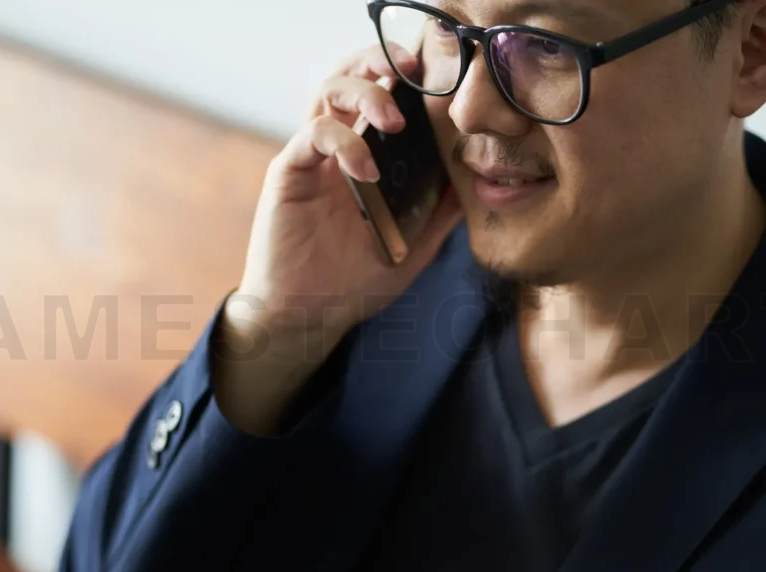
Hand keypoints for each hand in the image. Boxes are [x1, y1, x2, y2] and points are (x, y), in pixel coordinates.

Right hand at [232, 42, 462, 352]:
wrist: (307, 317)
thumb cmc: (351, 283)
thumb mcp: (411, 248)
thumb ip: (440, 214)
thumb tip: (475, 181)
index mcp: (362, 157)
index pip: (378, 95)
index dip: (403, 75)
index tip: (438, 75)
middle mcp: (334, 149)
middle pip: (350, 76)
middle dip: (380, 60)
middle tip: (413, 69)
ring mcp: (310, 158)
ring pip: (328, 92)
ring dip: (365, 92)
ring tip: (395, 119)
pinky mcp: (289, 174)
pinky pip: (313, 135)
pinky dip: (345, 142)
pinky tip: (368, 171)